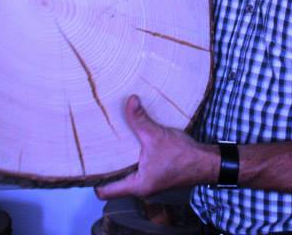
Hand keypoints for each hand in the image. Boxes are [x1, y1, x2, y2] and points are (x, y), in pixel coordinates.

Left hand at [95, 94, 216, 199]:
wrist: (207, 162)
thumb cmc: (183, 156)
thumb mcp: (157, 135)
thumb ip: (140, 119)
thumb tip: (129, 101)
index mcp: (137, 185)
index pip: (105, 191)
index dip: (93, 180)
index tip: (85, 165)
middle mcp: (141, 187)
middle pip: (114, 182)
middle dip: (105, 167)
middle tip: (93, 150)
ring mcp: (150, 182)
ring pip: (126, 174)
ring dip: (120, 161)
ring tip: (109, 144)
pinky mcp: (157, 174)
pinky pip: (138, 169)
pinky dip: (132, 158)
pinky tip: (130, 143)